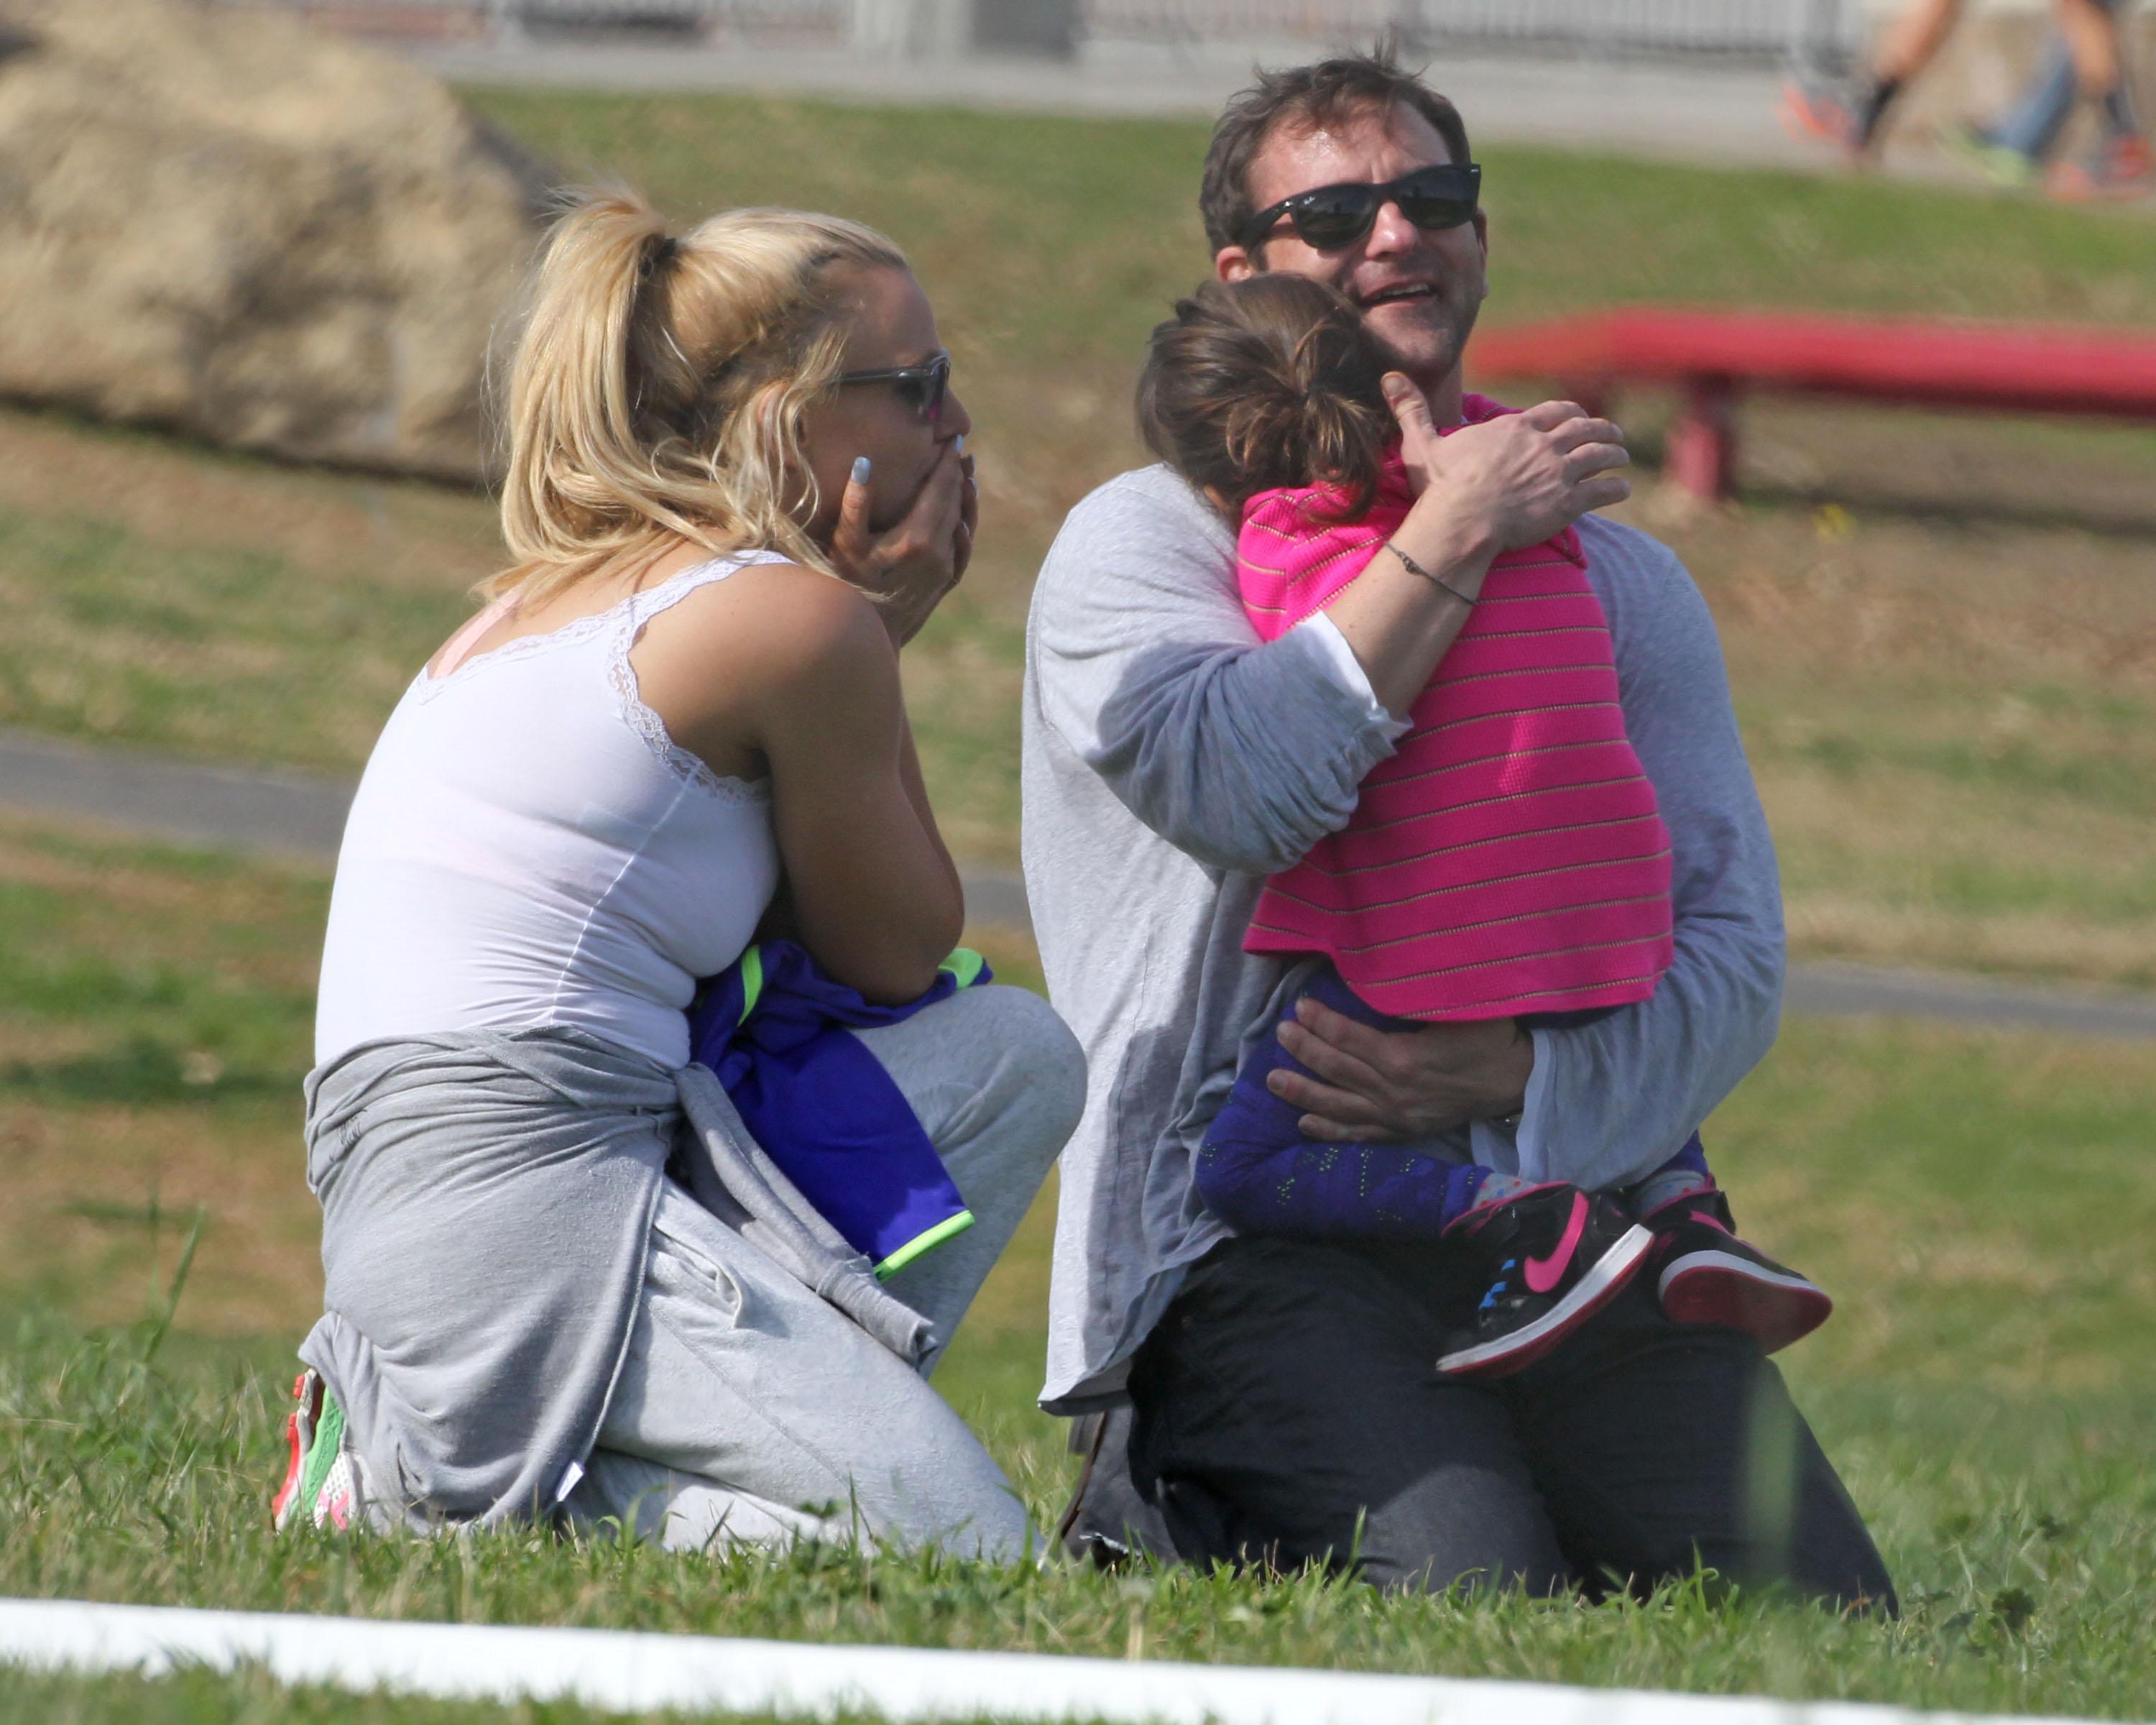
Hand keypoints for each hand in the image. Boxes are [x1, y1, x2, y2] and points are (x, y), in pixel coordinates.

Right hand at [828, 442, 971, 646]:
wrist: (865, 635)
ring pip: (962, 523)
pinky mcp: (945, 582)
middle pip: (955, 502)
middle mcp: (939, 551)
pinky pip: (963, 548)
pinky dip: (966, 526)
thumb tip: (865, 462)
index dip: (947, 462)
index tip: (953, 440)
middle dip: (958, 474)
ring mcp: (945, 568)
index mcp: (917, 537)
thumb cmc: (846, 587)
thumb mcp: (845, 544)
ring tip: (966, 475)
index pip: (940, 488)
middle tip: (960, 450)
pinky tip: (962, 518)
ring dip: (965, 497)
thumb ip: (856, 504)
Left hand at [1269, 996, 1533, 1141]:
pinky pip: (1360, 1134)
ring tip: (1272, 1080)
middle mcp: (1394, 1092)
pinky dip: (1330, 1130)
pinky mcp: (1403, 1131)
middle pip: (1338, 1071)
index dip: (1322, 1023)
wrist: (1517, 1081)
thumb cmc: (1489, 1037)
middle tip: (1280, 1033)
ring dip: (1303, 1093)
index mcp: (1405, 1059)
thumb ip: (1423, 991)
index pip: (1350, 1039)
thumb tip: (1388, 969)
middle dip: (1304, 1051)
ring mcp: (1396, 1116)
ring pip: (1339, 1106)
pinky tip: (1305, 1124)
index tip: (1300, 1006)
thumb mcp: (1462, 1006)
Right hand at [1384, 377, 1629, 554]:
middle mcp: (1542, 445)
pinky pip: (1603, 490)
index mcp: (1514, 429)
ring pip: (1599, 455)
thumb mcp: (1422, 444)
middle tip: (1613, 434)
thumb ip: (1412, 410)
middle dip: (1602, 429)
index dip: (1570, 413)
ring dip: (1615, 454)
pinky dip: (1617, 487)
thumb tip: (1389, 377)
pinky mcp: (1566, 503)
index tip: (1579, 418)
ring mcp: (1557, 473)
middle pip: (1584, 429)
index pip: (1554, 412)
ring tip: (1623, 457)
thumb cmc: (1440, 487)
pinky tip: (1623, 489)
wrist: (1459, 523)